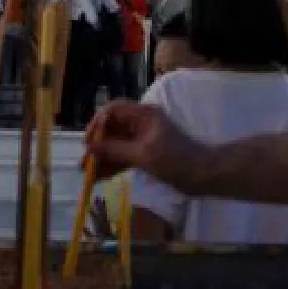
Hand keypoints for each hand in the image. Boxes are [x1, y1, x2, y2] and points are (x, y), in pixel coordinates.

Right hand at [84, 100, 206, 185]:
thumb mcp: (143, 155)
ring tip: (89, 175)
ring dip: (103, 158)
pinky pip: (124, 156)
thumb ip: (115, 150)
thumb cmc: (176, 160)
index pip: (113, 111)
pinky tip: (101, 178)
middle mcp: (141, 123)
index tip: (88, 142)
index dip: (97, 124)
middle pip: (112, 129)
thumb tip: (90, 147)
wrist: (203, 175)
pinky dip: (114, 165)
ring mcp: (143, 139)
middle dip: (97, 146)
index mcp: (143, 115)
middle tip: (84, 164)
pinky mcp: (146, 154)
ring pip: (117, 145)